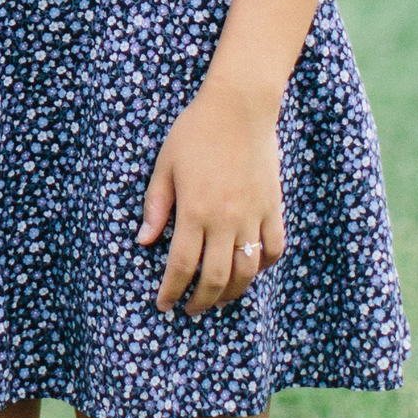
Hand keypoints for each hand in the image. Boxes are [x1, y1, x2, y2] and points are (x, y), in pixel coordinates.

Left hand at [137, 79, 286, 314]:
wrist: (238, 108)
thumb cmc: (194, 133)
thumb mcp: (164, 165)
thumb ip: (156, 206)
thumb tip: (143, 242)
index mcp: (195, 210)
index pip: (181, 265)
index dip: (171, 290)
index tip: (163, 304)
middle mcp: (226, 220)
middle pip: (216, 278)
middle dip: (201, 301)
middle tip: (190, 309)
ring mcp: (254, 216)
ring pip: (247, 271)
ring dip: (232, 293)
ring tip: (218, 299)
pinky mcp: (274, 209)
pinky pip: (274, 249)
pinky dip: (263, 266)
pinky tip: (250, 269)